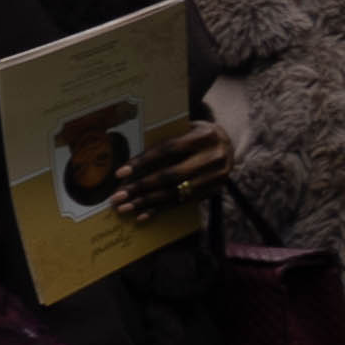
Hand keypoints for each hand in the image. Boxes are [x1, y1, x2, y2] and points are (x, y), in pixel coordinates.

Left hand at [123, 116, 241, 211]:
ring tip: (124, 208)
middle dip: (141, 187)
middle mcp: (214, 156)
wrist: (227, 145)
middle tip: (117, 197)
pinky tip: (142, 215)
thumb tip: (129, 166)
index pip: (168, 150)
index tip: (120, 173)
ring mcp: (217, 176)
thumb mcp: (183, 130)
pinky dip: (161, 209)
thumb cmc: (194, 136)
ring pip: (176, 192)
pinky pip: (183, 202)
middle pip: (171, 175)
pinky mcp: (214, 190)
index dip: (143, 162)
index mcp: (204, 136)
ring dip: (147, 202)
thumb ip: (163, 143)